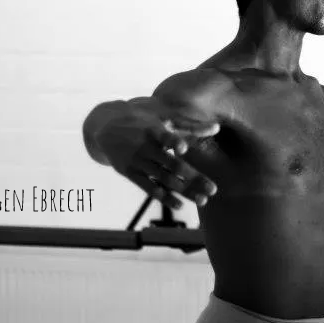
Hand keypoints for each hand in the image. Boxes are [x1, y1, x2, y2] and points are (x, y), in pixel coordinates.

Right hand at [94, 97, 219, 208]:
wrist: (106, 127)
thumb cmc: (143, 120)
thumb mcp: (163, 117)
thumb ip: (190, 125)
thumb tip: (217, 128)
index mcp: (153, 129)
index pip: (164, 136)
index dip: (172, 141)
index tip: (182, 148)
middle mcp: (144, 146)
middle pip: (172, 165)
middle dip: (193, 178)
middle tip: (214, 190)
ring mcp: (136, 161)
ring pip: (164, 179)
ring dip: (184, 191)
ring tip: (203, 200)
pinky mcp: (129, 172)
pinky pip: (148, 188)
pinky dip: (164, 197)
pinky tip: (180, 204)